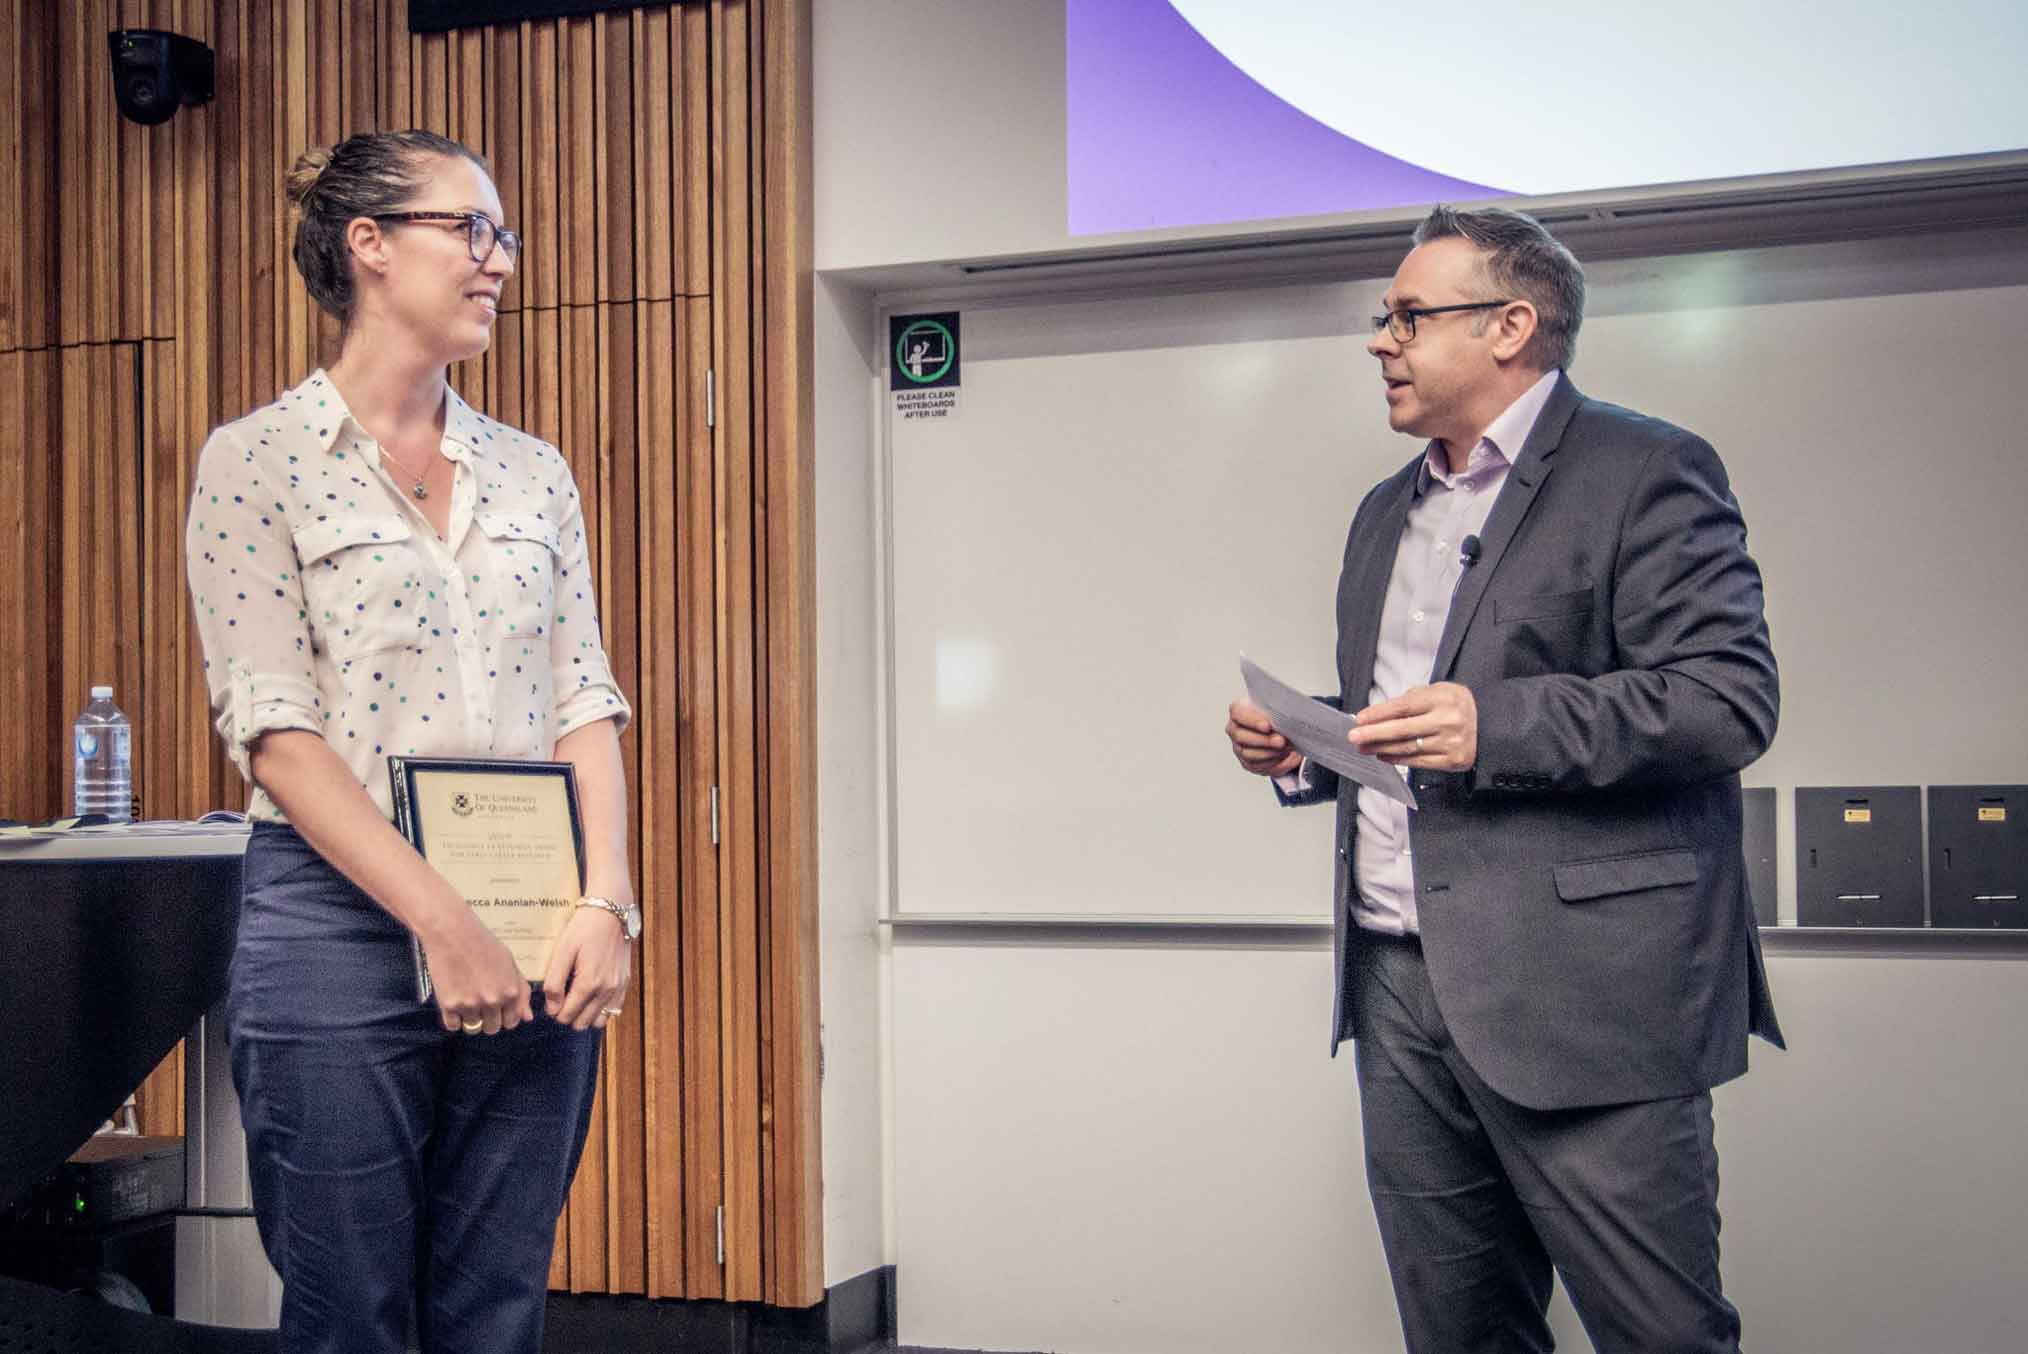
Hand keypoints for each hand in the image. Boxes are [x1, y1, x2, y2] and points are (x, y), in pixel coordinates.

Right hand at [424, 908, 533, 1035]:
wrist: (452, 932)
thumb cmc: (483, 944)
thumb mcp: (510, 963)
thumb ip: (521, 991)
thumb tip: (528, 1017)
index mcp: (510, 992)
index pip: (512, 1021)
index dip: (505, 1016)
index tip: (498, 1009)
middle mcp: (492, 1001)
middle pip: (492, 1028)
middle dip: (488, 1018)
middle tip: (480, 1001)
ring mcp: (470, 1005)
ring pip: (473, 1027)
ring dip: (470, 1017)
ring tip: (466, 997)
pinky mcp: (448, 1005)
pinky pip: (453, 1026)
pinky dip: (453, 1018)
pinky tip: (454, 1001)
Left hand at [542, 904, 633, 1032]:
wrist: (611, 912)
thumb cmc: (583, 929)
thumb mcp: (562, 952)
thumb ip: (554, 983)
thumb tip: (551, 1009)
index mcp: (588, 984)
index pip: (567, 1016)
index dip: (554, 1011)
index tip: (551, 999)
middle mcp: (606, 990)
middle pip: (582, 1022)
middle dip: (569, 1015)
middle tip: (562, 998)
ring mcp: (618, 987)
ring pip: (599, 1020)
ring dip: (586, 1015)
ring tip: (576, 999)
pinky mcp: (625, 982)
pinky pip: (614, 1010)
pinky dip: (601, 1010)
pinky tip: (592, 996)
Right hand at [1227, 697, 1301, 777]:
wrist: (1278, 729)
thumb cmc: (1274, 714)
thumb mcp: (1276, 708)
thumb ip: (1277, 710)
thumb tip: (1287, 719)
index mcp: (1238, 710)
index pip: (1238, 714)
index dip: (1252, 721)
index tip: (1268, 726)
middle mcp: (1234, 729)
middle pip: (1242, 736)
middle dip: (1264, 740)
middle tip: (1281, 741)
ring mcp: (1238, 747)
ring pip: (1249, 753)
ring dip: (1269, 752)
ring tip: (1285, 749)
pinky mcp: (1247, 762)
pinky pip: (1257, 765)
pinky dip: (1272, 762)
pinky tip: (1283, 756)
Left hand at [1348, 681, 1477, 770]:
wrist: (1489, 725)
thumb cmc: (1456, 705)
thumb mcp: (1439, 691)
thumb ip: (1412, 699)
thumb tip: (1379, 713)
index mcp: (1442, 698)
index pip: (1403, 707)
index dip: (1379, 714)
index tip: (1359, 719)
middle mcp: (1447, 721)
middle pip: (1402, 730)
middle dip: (1374, 734)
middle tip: (1353, 737)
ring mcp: (1450, 743)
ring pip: (1407, 747)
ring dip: (1381, 748)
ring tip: (1363, 747)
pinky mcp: (1452, 760)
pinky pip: (1418, 761)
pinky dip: (1397, 758)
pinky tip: (1383, 756)